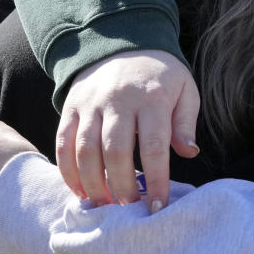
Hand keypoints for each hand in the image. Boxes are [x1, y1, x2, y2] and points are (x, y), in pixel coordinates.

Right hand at [56, 50, 199, 211]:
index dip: (155, 178)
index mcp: (152, 98)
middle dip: (122, 186)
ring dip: (93, 183)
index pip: (153, 145)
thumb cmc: (160, 76)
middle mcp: (118, 101)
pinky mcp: (71, 107)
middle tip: (130, 209)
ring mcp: (90, 104)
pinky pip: (63, 142)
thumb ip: (186, 122)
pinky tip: (79, 191)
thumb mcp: (184, 90)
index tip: (158, 205)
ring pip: (85, 149)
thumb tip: (189, 152)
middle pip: (115, 151)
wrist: (122, 44)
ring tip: (104, 205)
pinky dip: (68, 170)